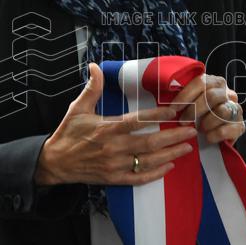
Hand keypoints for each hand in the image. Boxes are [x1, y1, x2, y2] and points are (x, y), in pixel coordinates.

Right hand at [35, 63, 197, 186]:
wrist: (54, 163)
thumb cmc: (68, 133)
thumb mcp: (78, 108)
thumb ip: (92, 88)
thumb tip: (95, 66)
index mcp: (107, 128)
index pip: (138, 120)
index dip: (158, 116)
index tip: (175, 111)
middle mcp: (114, 147)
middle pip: (150, 142)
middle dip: (173, 137)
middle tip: (191, 130)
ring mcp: (115, 165)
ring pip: (148, 160)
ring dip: (170, 154)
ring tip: (187, 147)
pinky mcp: (114, 178)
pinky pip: (138, 178)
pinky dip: (155, 174)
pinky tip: (169, 167)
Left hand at [169, 72, 245, 145]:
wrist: (218, 133)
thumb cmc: (200, 116)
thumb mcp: (191, 103)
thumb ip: (184, 98)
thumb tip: (165, 97)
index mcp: (214, 83)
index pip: (201, 83)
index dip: (186, 95)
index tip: (173, 108)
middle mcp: (227, 93)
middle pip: (212, 96)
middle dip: (194, 110)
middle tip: (183, 121)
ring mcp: (236, 109)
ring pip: (222, 111)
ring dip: (207, 122)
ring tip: (199, 129)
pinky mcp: (240, 125)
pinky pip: (230, 128)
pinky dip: (216, 134)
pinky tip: (208, 138)